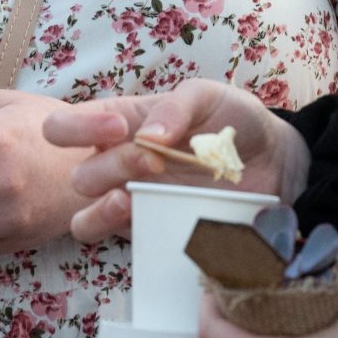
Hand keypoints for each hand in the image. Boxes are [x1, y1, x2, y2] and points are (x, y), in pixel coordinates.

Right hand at [45, 80, 309, 245]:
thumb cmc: (232, 120)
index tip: (119, 127)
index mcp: (119, 124)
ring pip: (83, 218)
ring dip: (100, 208)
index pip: (64, 127)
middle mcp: (116, 163)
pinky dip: (121, 233)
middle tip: (155, 159)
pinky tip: (146, 215)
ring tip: (131, 197)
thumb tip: (148, 135)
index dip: (76, 128)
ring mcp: (132, 201)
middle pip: (80, 174)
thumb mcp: (206, 95)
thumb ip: (176, 106)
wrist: (274, 163)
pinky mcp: (152, 230)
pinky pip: (118, 241)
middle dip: (112, 165)